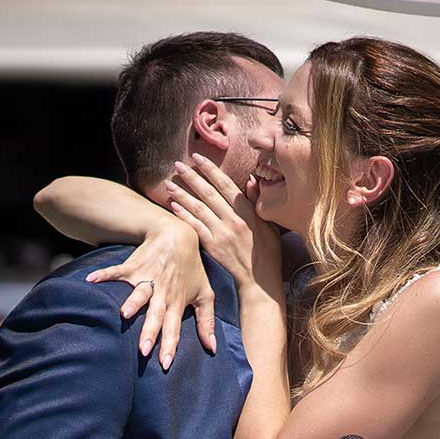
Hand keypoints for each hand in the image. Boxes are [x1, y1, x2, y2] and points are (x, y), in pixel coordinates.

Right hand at [86, 220, 213, 369]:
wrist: (178, 237)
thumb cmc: (192, 269)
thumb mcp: (205, 294)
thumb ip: (207, 322)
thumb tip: (212, 347)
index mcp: (177, 302)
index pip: (174, 328)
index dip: (170, 345)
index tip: (165, 364)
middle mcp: (162, 293)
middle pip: (156, 315)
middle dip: (150, 332)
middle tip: (143, 350)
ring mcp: (148, 279)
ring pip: (139, 293)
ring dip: (132, 302)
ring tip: (124, 314)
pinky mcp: (134, 266)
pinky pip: (117, 271)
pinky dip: (105, 274)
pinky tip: (90, 279)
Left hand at [166, 158, 275, 286]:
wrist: (260, 280)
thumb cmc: (268, 251)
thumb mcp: (270, 224)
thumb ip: (258, 201)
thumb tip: (251, 179)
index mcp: (248, 213)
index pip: (226, 185)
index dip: (211, 170)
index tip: (199, 158)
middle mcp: (234, 220)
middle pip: (209, 193)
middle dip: (192, 176)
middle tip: (178, 164)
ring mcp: (221, 234)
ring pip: (198, 208)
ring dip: (182, 194)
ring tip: (169, 183)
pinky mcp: (212, 246)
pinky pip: (195, 226)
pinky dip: (184, 214)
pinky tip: (173, 205)